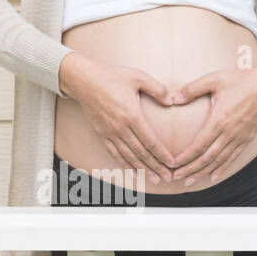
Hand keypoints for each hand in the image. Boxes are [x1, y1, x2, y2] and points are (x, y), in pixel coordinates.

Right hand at [60, 53, 177, 181]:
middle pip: (141, 153)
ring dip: (142, 169)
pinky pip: (114, 153)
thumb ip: (157, 89)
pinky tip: (133, 172)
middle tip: (168, 177)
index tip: (172, 163)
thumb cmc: (111, 76)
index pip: (150, 140)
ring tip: (154, 179)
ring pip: (128, 156)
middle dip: (156, 166)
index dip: (162, 154)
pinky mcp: (101, 133)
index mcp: (131, 115)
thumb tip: (171, 102)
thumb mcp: (138, 76)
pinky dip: (124, 164)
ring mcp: (109, 132)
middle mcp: (120, 127)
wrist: (84, 80)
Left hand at [165, 66, 256, 183]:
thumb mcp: (213, 79)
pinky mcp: (247, 138)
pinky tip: (213, 176)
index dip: (185, 157)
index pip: (199, 145)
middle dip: (190, 169)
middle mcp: (230, 132)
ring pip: (219, 160)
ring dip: (203, 172)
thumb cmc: (240, 80)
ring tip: (189, 181)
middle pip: (207, 157)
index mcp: (220, 119)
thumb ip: (192, 89)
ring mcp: (240, 137)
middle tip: (176, 178)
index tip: (172, 164)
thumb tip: (173, 98)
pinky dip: (222, 168)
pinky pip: (233, 157)